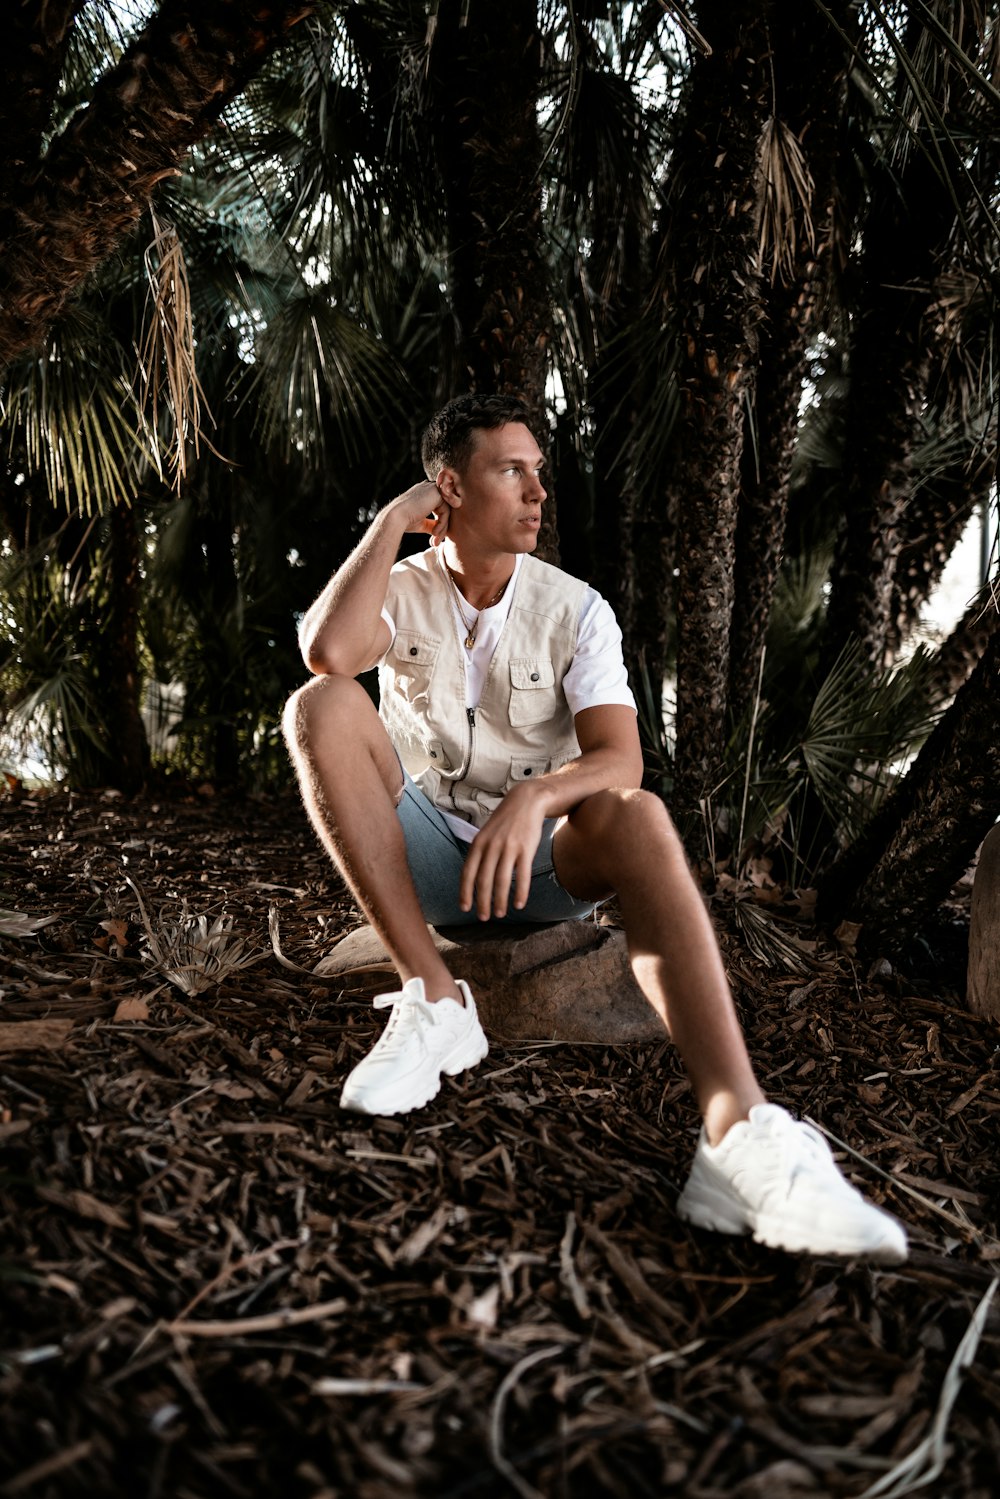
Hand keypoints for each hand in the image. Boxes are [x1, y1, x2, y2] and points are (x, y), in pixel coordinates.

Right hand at [389, 479, 455, 547]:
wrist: (395, 517)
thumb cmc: (404, 521)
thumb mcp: (420, 523)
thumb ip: (431, 524)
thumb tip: (439, 531)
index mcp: (423, 493)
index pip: (439, 508)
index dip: (439, 524)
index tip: (434, 538)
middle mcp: (428, 488)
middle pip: (444, 509)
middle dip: (442, 527)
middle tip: (436, 542)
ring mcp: (433, 489)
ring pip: (446, 511)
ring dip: (443, 528)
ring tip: (435, 539)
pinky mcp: (436, 493)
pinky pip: (446, 511)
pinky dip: (442, 524)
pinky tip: (434, 533)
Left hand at [459, 784, 546, 919]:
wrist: (526, 801)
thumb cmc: (504, 822)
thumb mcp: (486, 834)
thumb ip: (479, 854)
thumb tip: (473, 880)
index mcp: (478, 843)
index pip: (468, 872)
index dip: (465, 892)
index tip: (465, 908)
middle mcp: (491, 846)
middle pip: (484, 880)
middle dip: (482, 902)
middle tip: (483, 918)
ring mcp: (509, 847)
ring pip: (502, 881)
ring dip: (500, 901)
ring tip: (500, 914)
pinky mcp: (526, 849)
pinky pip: (523, 876)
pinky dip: (520, 892)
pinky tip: (519, 904)